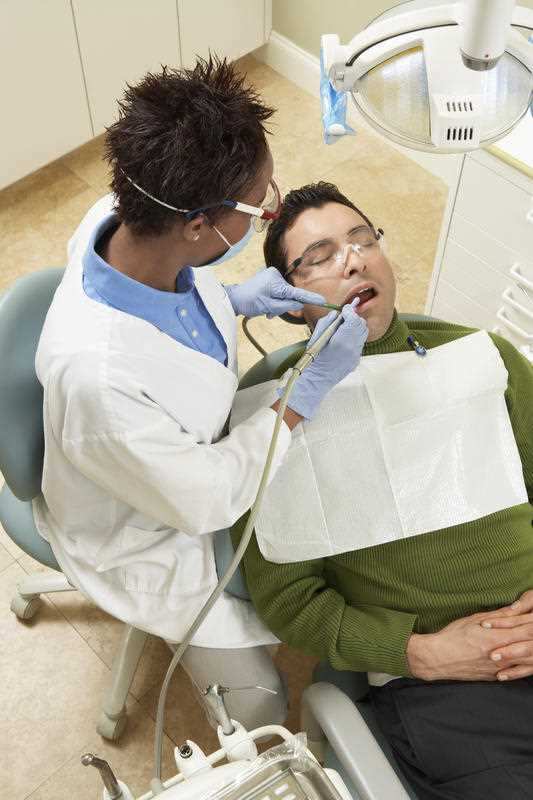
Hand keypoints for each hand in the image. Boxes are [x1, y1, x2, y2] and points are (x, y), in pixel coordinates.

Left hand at [224, 267, 325, 318]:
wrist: (234, 299)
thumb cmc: (249, 302)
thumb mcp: (269, 307)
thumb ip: (287, 305)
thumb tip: (299, 304)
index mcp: (276, 282)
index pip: (297, 292)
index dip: (310, 298)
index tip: (323, 300)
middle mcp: (275, 275)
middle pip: (289, 294)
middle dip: (283, 305)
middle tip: (270, 314)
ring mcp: (271, 276)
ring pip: (283, 295)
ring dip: (277, 304)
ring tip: (266, 311)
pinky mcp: (268, 278)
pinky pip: (277, 291)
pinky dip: (274, 300)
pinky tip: (265, 305)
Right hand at [279, 302, 367, 420]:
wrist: (316, 378)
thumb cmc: (313, 357)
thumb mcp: (316, 336)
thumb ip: (328, 321)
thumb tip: (337, 313)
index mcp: (341, 340)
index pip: (353, 319)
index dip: (349, 311)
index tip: (345, 308)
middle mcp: (352, 347)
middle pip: (361, 325)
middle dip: (354, 318)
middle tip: (345, 317)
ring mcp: (356, 355)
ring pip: (363, 334)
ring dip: (356, 328)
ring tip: (346, 328)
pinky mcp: (356, 360)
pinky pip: (360, 344)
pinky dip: (354, 338)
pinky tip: (345, 340)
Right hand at [407, 601, 532, 681]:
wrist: (438, 658)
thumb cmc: (452, 637)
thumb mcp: (474, 620)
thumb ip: (498, 616)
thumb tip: (516, 608)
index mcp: (496, 638)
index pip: (526, 630)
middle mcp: (501, 656)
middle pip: (530, 648)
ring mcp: (499, 669)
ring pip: (527, 663)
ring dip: (532, 653)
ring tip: (532, 646)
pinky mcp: (495, 677)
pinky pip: (516, 673)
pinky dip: (525, 666)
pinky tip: (527, 661)